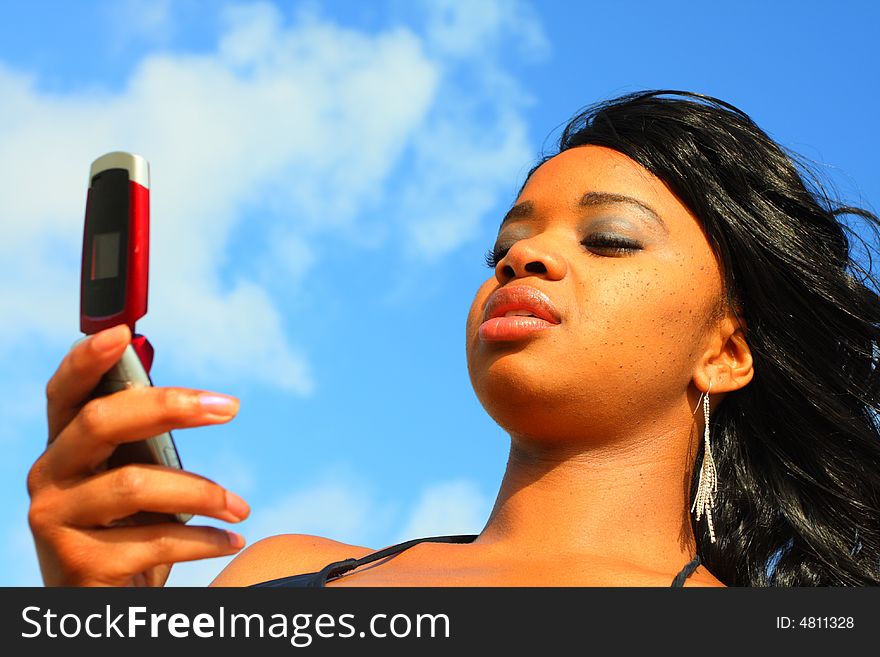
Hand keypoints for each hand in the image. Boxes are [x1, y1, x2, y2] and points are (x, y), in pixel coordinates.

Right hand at [27, 324, 249, 585]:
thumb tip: (205, 401)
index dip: (86, 360)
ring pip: (136, 484)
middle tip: (230, 406)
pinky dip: (206, 539)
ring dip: (204, 492)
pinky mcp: (78, 565)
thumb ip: (150, 442)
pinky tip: (231, 539)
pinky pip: (156, 539)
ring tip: (241, 506)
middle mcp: (48, 478)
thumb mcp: (136, 478)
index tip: (123, 332)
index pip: (64, 393)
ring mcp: (55, 522)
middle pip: (101, 422)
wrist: (110, 602)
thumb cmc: (130, 530)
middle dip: (171, 406)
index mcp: (64, 447)